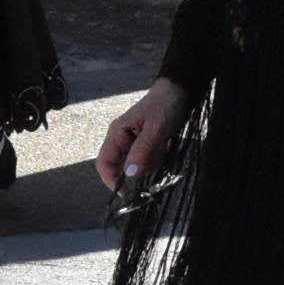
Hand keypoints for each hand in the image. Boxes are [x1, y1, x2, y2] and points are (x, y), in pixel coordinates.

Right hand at [96, 78, 191, 192]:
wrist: (179, 91)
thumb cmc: (164, 105)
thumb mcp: (155, 129)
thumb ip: (141, 151)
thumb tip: (129, 175)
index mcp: (116, 134)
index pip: (104, 163)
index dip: (111, 180)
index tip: (126, 192)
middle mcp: (121, 140)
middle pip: (120, 168)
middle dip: (137, 169)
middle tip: (155, 158)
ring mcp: (133, 143)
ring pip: (136, 167)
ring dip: (150, 163)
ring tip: (163, 145)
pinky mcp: (145, 145)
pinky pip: (147, 161)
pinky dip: (156, 159)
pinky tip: (164, 146)